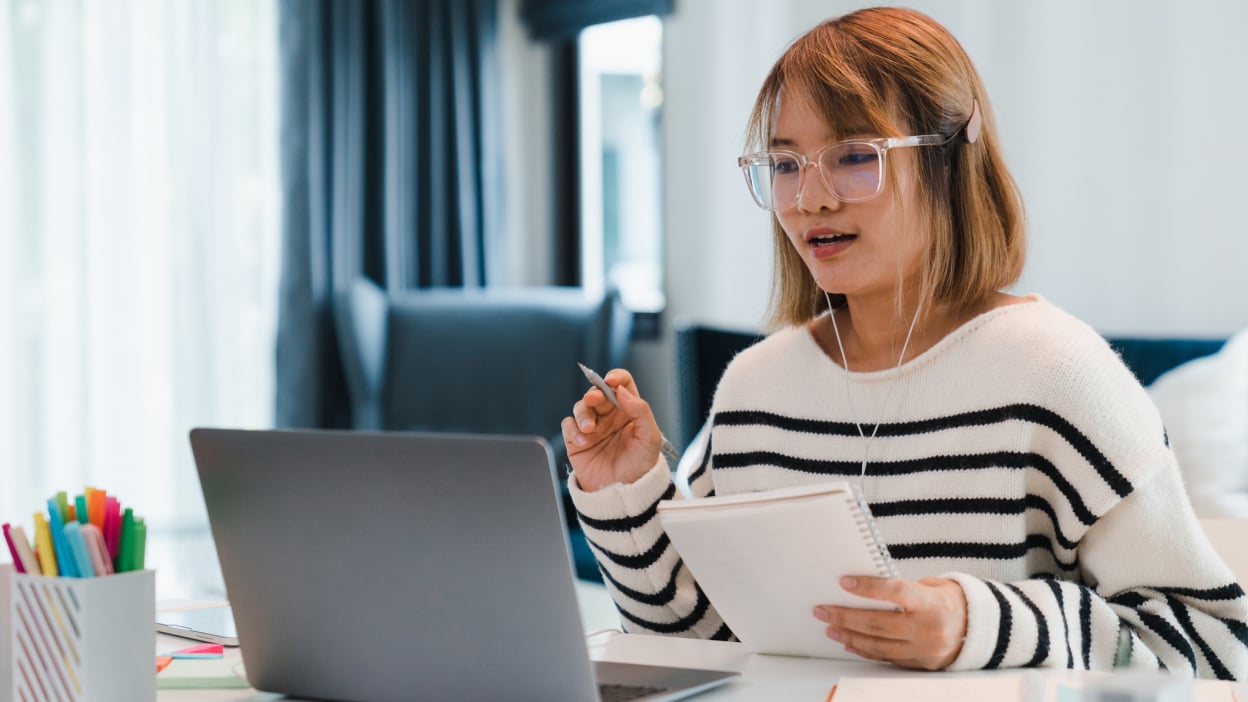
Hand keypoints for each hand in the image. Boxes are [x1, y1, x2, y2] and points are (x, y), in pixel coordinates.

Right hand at [561, 368, 662, 491]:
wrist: (624, 494)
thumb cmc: (641, 467)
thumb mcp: (650, 439)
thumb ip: (641, 411)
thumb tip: (621, 391)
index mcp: (629, 411)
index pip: (622, 384)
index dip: (616, 378)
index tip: (611, 381)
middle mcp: (609, 416)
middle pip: (598, 392)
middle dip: (595, 393)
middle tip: (594, 399)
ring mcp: (593, 428)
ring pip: (581, 406)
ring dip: (583, 413)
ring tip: (590, 429)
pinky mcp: (577, 440)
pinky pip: (568, 425)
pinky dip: (573, 430)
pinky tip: (584, 441)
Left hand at [813, 576, 966, 669]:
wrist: (978, 627)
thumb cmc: (949, 599)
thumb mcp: (933, 585)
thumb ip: (904, 588)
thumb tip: (866, 587)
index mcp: (932, 603)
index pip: (895, 592)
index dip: (868, 587)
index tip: (844, 582)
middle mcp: (928, 629)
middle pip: (878, 624)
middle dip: (845, 616)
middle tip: (822, 610)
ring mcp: (924, 649)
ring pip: (878, 645)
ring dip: (850, 636)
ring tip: (830, 627)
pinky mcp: (920, 663)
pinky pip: (886, 659)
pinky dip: (865, 650)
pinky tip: (849, 643)